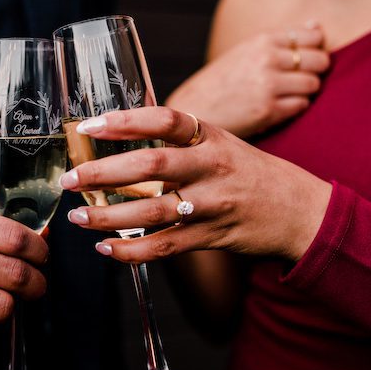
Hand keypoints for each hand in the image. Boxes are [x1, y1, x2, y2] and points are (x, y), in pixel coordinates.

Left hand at [60, 108, 331, 262]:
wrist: (301, 211)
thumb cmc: (252, 173)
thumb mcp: (221, 144)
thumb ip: (180, 140)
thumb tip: (123, 135)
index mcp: (211, 137)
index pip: (165, 119)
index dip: (126, 120)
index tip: (89, 125)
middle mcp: (211, 167)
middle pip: (151, 165)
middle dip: (104, 172)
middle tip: (69, 178)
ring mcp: (212, 205)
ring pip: (152, 211)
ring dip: (109, 215)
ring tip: (77, 216)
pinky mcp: (211, 237)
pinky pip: (164, 247)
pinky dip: (131, 250)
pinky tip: (105, 247)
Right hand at [166, 24, 328, 138]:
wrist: (194, 108)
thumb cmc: (223, 80)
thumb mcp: (248, 50)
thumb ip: (283, 39)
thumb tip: (317, 25)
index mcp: (263, 40)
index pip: (313, 37)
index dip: (315, 50)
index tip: (302, 60)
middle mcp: (268, 59)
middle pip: (319, 61)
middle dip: (315, 71)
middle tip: (299, 80)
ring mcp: (269, 85)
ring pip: (313, 84)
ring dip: (306, 91)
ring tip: (288, 95)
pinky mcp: (269, 110)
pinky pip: (302, 105)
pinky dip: (295, 107)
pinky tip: (279, 107)